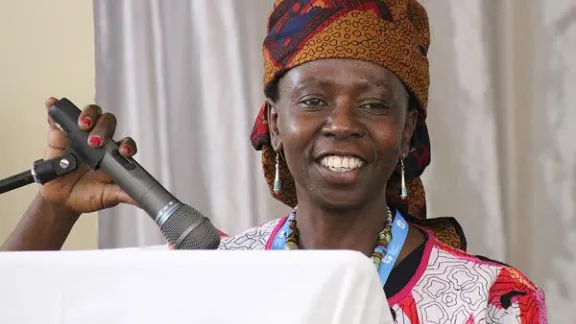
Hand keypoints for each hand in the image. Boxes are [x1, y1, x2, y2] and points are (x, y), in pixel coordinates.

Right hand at [39, 97, 136, 214]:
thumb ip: (121, 194)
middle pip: (108, 123)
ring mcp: (81, 135)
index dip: (127, 144)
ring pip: (91, 114)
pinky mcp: (60, 133)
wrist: (62, 200)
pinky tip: (53, 104)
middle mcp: (101, 141)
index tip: (124, 151)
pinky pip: (59, 117)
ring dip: (88, 115)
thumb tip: (142, 198)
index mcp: (114, 154)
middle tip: (95, 142)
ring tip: (83, 125)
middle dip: (104, 128)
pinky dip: (55, 108)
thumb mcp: (105, 196)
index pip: (126, 142)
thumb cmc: (86, 195)